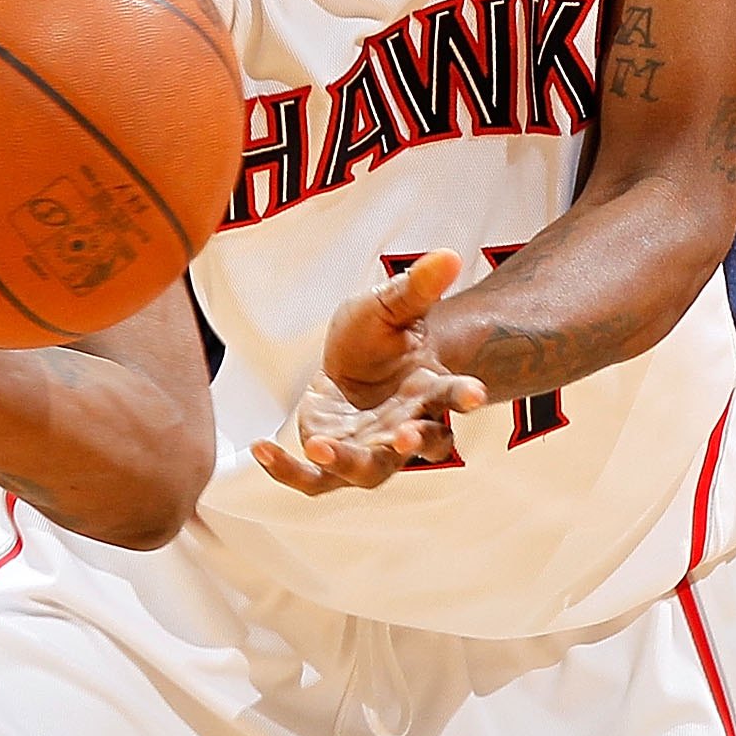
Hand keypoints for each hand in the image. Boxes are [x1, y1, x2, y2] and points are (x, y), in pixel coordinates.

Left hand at [252, 255, 486, 495]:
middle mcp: (406, 426)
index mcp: (428, 390)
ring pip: (369, 471)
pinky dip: (288, 472)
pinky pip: (314, 479)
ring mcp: (371, 448)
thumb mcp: (391, 305)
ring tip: (321, 447)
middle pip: (418, 445)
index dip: (464, 396)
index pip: (453, 396)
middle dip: (412, 443)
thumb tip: (449, 256)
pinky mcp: (333, 458)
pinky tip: (260, 448)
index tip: (476, 395)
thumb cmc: (380, 335)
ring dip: (350, 464)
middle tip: (402, 436)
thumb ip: (417, 287)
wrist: (354, 359)